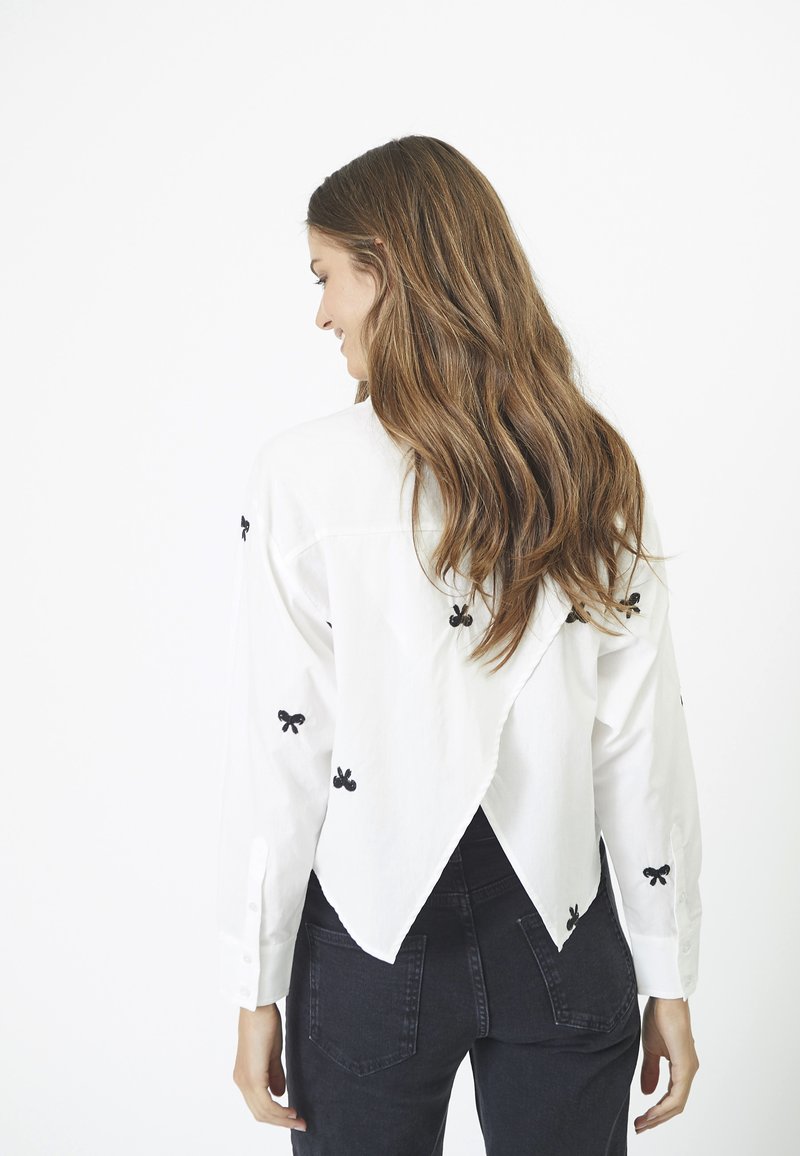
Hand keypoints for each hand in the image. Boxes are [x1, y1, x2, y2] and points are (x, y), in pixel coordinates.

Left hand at [232, 1003, 306, 1132]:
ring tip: (299, 1120)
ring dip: (282, 1120)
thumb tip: (279, 1095)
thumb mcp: (272, 1054)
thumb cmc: (263, 1023)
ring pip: (262, 1112)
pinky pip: (265, 1104)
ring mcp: (245, 1080)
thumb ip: (274, 1075)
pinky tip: (291, 1111)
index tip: (294, 1118)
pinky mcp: (252, 1077)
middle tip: (300, 1124)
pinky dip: (279, 1112)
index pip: (259, 1106)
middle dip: (281, 1122)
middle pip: (260, 1113)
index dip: (276, 1116)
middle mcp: (241, 1081)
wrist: (256, 1008)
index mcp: (245, 1076)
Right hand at [634, 996, 699, 1133]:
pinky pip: (677, 1096)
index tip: (641, 1119)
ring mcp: (689, 1069)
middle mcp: (689, 1071)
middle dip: (656, 1119)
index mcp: (681, 1067)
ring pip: (677, 1104)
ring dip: (659, 1116)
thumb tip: (647, 1093)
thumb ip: (650, 1070)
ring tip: (642, 1123)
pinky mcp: (685, 1066)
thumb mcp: (651, 1049)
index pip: (671, 1098)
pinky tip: (652, 1112)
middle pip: (675, 1106)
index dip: (657, 1111)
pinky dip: (663, 1107)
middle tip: (639, 1127)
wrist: (665, 998)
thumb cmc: (660, 1017)